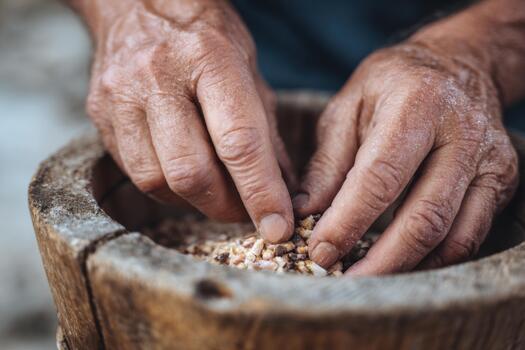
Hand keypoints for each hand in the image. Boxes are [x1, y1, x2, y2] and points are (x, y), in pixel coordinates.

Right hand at [86, 0, 294, 240]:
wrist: (140, 5)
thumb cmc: (206, 39)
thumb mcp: (249, 70)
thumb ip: (266, 132)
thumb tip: (283, 191)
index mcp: (209, 58)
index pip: (238, 142)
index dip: (260, 193)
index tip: (278, 228)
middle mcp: (158, 77)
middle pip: (191, 173)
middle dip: (226, 207)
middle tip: (247, 212)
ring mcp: (121, 97)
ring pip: (157, 182)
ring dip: (196, 202)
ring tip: (217, 193)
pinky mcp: (99, 115)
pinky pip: (136, 174)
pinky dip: (169, 188)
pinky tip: (186, 176)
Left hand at [295, 42, 517, 273]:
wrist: (456, 65)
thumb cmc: (391, 84)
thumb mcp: (348, 107)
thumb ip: (327, 162)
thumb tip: (304, 213)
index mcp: (416, 105)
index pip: (380, 177)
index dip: (348, 221)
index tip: (320, 251)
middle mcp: (462, 134)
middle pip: (424, 216)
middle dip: (381, 260)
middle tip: (344, 281)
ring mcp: (490, 159)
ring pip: (453, 234)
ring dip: (408, 266)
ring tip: (369, 279)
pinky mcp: (503, 180)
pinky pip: (472, 234)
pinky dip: (436, 258)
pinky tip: (405, 264)